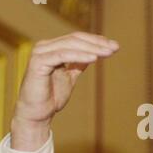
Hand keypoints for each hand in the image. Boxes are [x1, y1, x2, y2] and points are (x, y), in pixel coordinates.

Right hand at [11, 32, 118, 150]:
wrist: (37, 114)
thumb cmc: (51, 97)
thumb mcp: (70, 77)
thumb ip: (78, 64)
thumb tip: (93, 54)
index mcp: (52, 48)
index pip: (77, 39)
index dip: (96, 41)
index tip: (113, 45)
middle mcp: (45, 47)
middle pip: (75, 39)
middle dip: (97, 43)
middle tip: (115, 47)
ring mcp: (40, 53)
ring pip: (70, 45)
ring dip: (92, 48)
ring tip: (108, 52)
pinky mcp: (38, 63)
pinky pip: (62, 56)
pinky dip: (79, 56)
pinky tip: (94, 59)